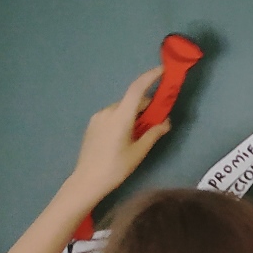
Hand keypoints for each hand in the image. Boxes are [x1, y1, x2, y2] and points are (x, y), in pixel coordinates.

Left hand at [69, 68, 171, 204]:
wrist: (87, 180)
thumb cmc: (116, 167)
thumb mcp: (139, 152)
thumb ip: (153, 133)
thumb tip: (165, 122)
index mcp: (121, 117)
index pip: (137, 89)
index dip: (150, 77)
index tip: (162, 71)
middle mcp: (108, 112)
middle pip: (131, 101)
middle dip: (145, 106)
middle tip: (156, 119)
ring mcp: (98, 117)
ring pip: (121, 109)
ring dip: (133, 114)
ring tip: (139, 132)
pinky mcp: (93, 124)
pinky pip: (112, 115)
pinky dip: (122, 118)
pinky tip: (124, 136)